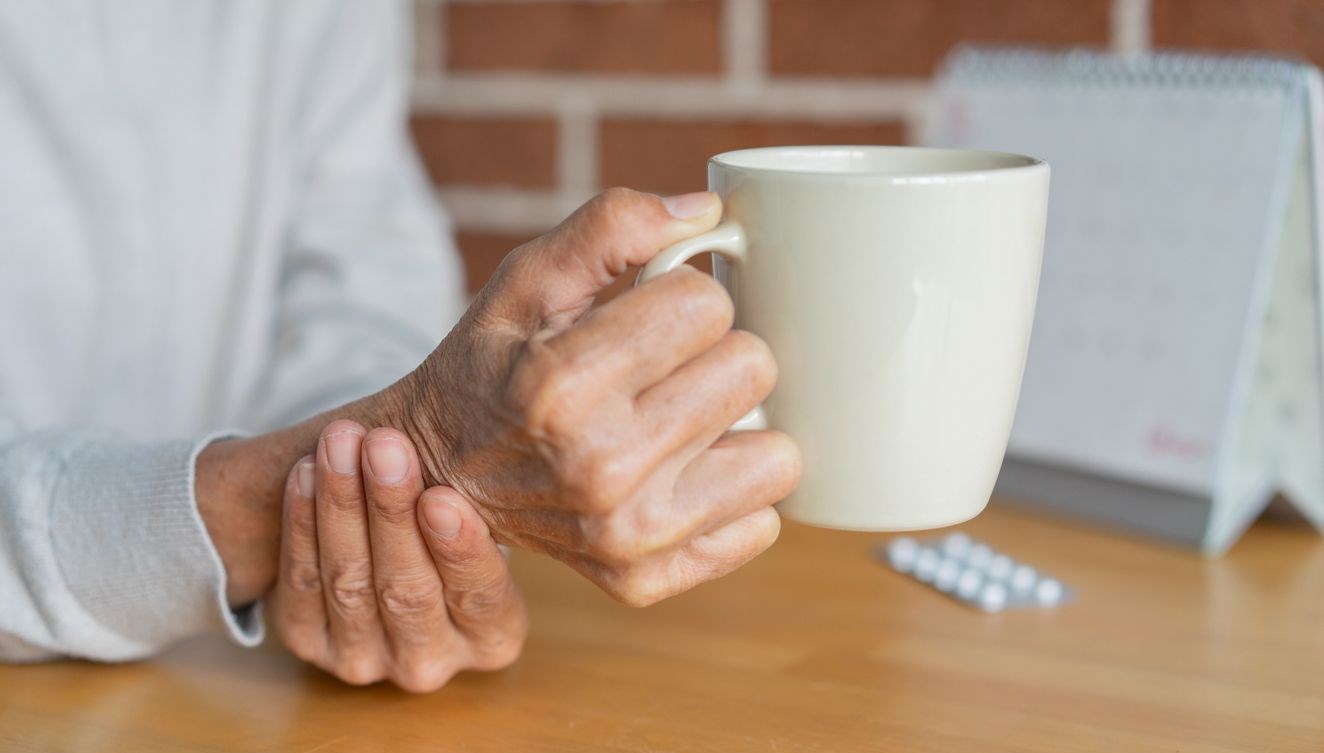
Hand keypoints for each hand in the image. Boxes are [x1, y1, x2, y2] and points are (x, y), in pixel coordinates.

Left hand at [270, 421, 526, 691]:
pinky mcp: (309, 642)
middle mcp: (430, 661)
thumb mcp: (479, 516)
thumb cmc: (447, 522)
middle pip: (408, 590)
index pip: (481, 597)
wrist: (383, 551)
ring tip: (341, 443)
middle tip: (383, 445)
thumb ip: (479, 495)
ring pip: (349, 584)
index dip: (459, 549)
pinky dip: (302, 524)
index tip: (439, 497)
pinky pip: (302, 583)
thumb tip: (505, 429)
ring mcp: (365, 660)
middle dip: (391, 511)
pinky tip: (306, 473)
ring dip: (341, 506)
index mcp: (493, 637)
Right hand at [389, 188, 801, 605]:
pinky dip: (730, 492)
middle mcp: (598, 469)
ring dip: (737, 428)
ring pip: (779, 454)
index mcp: (561, 385)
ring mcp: (628, 536)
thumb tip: (707, 212)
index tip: (647, 316)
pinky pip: (763, 522)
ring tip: (679, 421)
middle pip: (753, 369)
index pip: (708, 304)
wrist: (441, 474)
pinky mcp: (649, 578)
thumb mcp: (526, 281)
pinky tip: (679, 474)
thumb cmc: (492, 366)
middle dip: (715, 353)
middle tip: (664, 368)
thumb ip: (611, 227)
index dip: (683, 296)